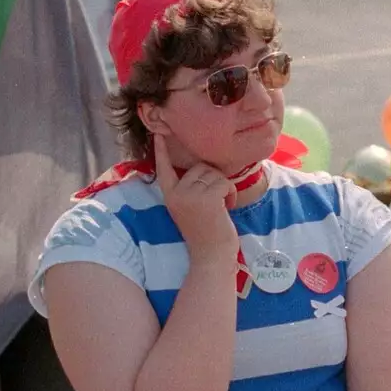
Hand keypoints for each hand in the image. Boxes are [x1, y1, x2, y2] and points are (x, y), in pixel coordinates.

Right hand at [153, 133, 238, 254]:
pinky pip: (225, 182)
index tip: (158, 134)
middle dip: (214, 179)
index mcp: (170, 196)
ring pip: (214, 174)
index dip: (161, 151)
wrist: (211, 256)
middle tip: (219, 199)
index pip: (163, 169)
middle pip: (200, 167)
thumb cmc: (207, 233)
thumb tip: (203, 169)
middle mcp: (177, 194)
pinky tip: (229, 207)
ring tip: (224, 205)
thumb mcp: (191, 208)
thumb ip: (191, 190)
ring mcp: (190, 196)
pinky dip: (232, 193)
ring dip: (225, 187)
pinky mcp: (206, 199)